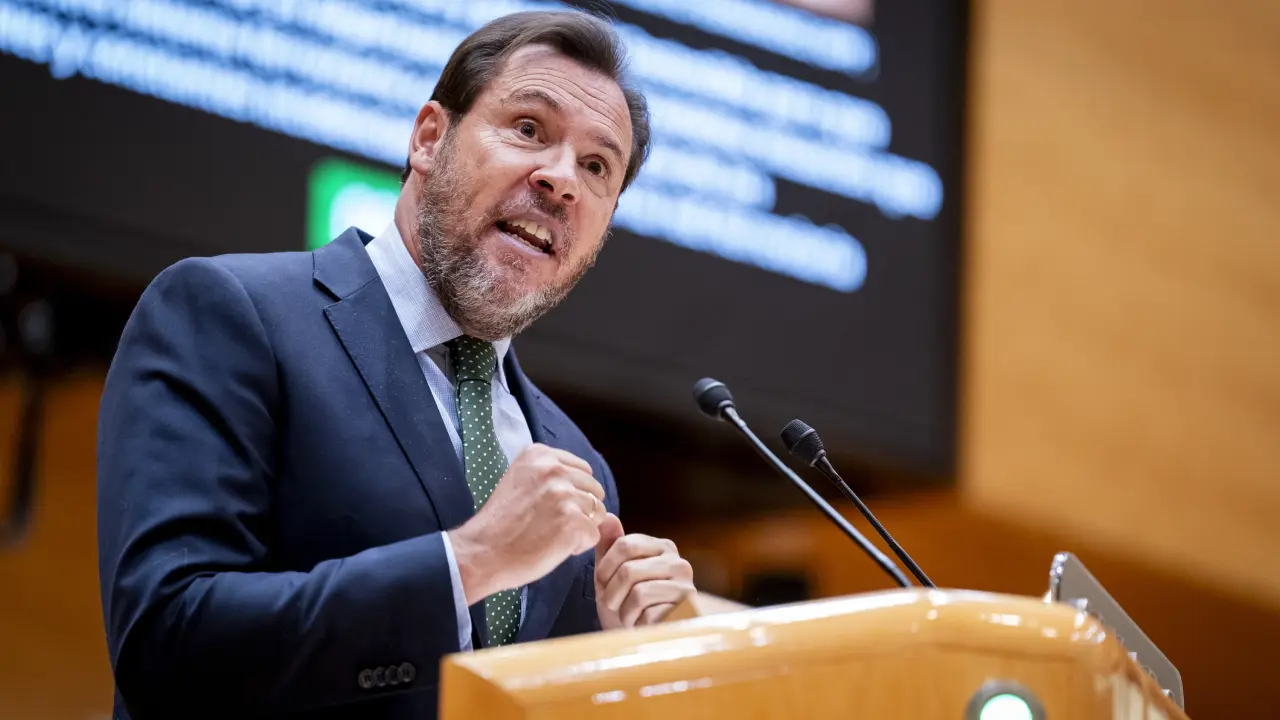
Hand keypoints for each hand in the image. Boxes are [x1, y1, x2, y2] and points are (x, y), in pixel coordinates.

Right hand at [449, 444, 606, 603]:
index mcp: (540, 454)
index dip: (573, 493)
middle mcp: (553, 469)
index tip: (549, 507)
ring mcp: (564, 495)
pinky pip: (593, 535)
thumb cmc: (500, 524)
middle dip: (580, 510)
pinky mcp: (572, 522)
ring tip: (551, 536)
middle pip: (594, 490)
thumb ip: (548, 475)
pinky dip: (578, 546)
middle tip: (549, 525)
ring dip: (580, 528)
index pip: (583, 470)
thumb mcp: (520, 480)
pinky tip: (553, 548)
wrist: (481, 553)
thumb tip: (585, 482)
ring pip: (598, 513)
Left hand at [594, 514, 695, 629]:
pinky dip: (637, 624)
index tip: (602, 585)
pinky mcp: (686, 612)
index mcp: (662, 548)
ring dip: (623, 611)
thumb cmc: (627, 607)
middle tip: (613, 606)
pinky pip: (649, 614)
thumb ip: (608, 545)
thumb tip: (606, 515)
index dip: (605, 569)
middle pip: (629, 569)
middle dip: (611, 593)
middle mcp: (679, 563)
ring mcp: (686, 587)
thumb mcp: (611, 575)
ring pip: (638, 592)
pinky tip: (642, 626)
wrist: (645, 644)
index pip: (625, 545)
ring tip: (628, 617)